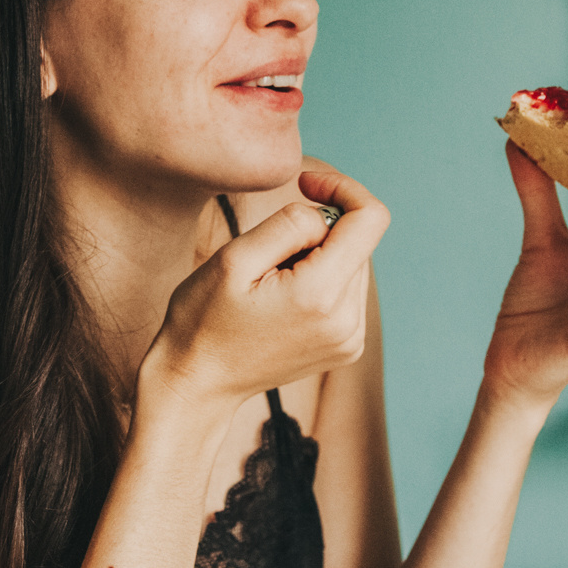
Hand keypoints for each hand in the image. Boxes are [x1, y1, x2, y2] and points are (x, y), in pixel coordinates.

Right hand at [142, 166, 389, 413]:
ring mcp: (351, 338)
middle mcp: (348, 321)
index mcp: (321, 296)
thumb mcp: (234, 259)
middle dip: (320, 229)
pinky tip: (284, 299)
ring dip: (320, 255)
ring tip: (273, 282)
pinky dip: (322, 279)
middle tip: (269, 252)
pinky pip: (348, 290)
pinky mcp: (347, 346)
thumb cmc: (204, 319)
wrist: (197, 383)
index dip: (342, 188)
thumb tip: (325, 216)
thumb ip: (288, 225)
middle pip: (359, 240)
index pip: (370, 218)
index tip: (306, 184)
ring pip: (354, 263)